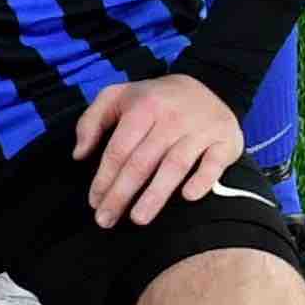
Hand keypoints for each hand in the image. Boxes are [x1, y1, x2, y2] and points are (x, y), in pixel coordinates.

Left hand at [70, 72, 243, 228]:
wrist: (208, 84)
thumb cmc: (153, 99)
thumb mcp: (116, 97)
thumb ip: (90, 122)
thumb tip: (79, 155)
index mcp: (143, 107)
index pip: (119, 150)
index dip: (104, 178)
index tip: (94, 202)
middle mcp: (172, 118)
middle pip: (142, 162)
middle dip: (121, 194)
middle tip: (106, 220)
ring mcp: (200, 129)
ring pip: (174, 166)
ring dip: (155, 194)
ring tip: (138, 218)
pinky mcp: (225, 140)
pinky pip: (213, 163)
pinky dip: (202, 180)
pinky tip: (188, 197)